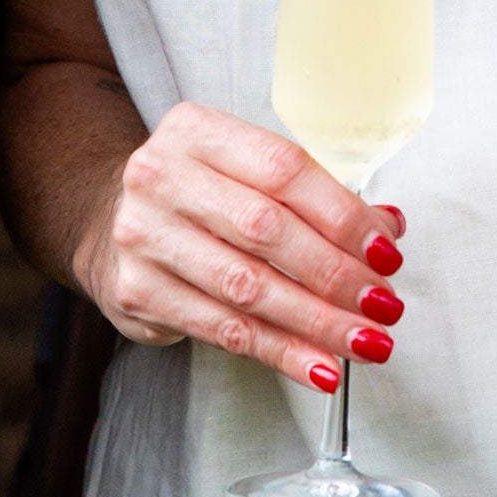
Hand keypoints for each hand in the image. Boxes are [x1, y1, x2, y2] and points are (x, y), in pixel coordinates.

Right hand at [71, 101, 409, 393]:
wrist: (111, 215)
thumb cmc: (200, 190)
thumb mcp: (246, 169)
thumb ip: (315, 194)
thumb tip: (386, 228)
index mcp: (197, 131)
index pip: (284, 170)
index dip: (343, 214)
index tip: (386, 251)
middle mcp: (162, 177)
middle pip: (267, 231)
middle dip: (336, 275)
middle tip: (383, 304)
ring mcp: (143, 235)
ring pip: (247, 288)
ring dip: (316, 323)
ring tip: (364, 342)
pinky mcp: (136, 291)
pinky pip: (224, 330)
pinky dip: (280, 352)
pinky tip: (318, 365)